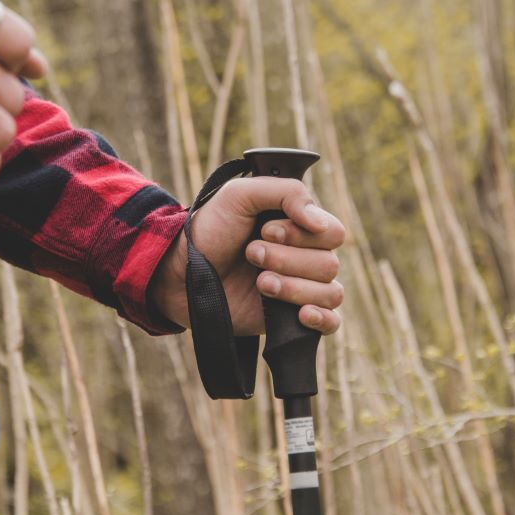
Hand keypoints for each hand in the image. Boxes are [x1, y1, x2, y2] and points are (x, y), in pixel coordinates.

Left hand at [151, 177, 344, 335]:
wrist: (180, 273)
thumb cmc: (210, 230)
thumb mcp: (240, 195)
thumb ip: (286, 191)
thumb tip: (320, 223)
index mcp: (300, 226)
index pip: (333, 232)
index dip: (302, 234)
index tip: (266, 231)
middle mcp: (306, 256)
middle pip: (329, 264)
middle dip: (287, 259)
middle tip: (250, 254)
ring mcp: (301, 288)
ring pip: (330, 292)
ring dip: (293, 287)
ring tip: (260, 283)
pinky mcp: (291, 319)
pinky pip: (332, 323)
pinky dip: (322, 319)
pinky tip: (300, 313)